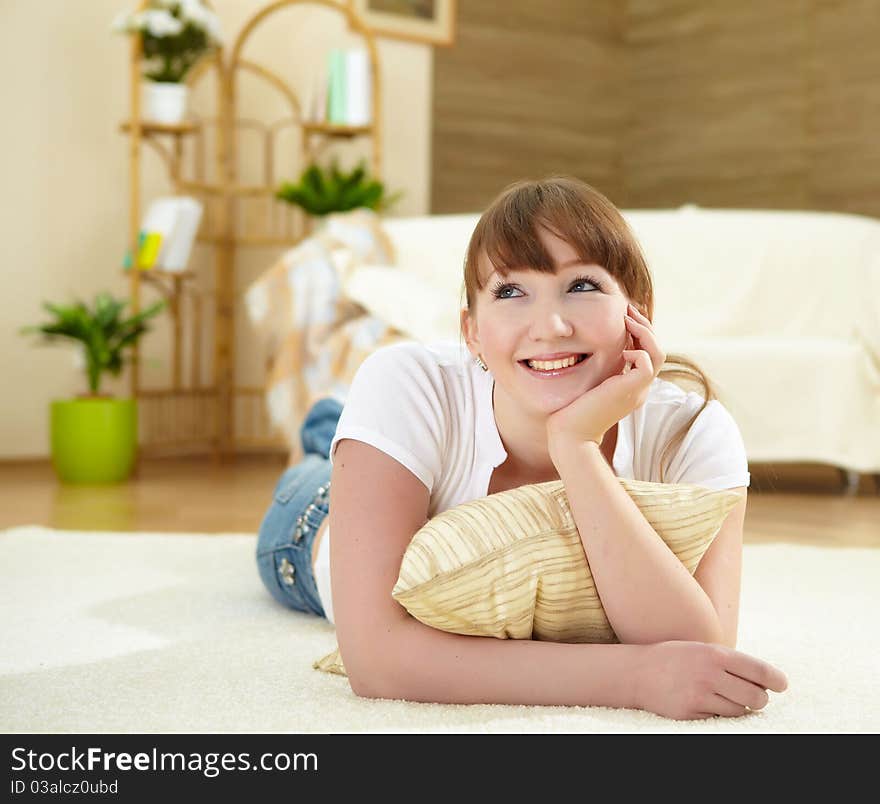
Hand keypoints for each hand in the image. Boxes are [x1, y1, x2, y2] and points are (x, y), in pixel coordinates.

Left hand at [545, 302, 665, 451]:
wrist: (570, 435)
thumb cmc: (571, 411)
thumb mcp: (586, 383)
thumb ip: (596, 369)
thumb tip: (590, 344)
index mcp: (630, 386)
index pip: (646, 353)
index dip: (639, 332)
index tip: (624, 314)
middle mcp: (638, 388)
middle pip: (656, 350)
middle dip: (643, 326)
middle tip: (627, 308)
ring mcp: (637, 391)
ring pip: (657, 354)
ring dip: (644, 332)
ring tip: (627, 319)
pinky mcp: (630, 391)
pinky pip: (647, 363)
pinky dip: (638, 350)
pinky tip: (622, 349)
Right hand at [633, 641, 788, 720]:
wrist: (637, 672)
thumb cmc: (676, 658)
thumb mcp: (702, 650)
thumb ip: (731, 662)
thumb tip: (767, 680)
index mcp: (715, 654)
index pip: (759, 671)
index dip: (776, 680)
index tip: (782, 685)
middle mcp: (709, 674)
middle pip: (756, 697)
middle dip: (759, 698)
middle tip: (752, 695)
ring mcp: (699, 696)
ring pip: (740, 712)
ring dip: (739, 707)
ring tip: (726, 697)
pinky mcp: (691, 713)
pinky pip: (720, 719)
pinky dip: (720, 714)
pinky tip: (708, 702)